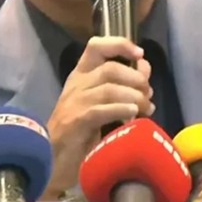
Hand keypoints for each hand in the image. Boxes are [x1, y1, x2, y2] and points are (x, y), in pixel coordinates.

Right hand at [40, 36, 152, 199]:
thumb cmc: (80, 128)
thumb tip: (144, 68)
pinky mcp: (76, 121)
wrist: (53, 157)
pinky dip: (121, 110)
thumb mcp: (101, 101)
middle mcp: (77, 83)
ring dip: (134, 97)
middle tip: (148, 94)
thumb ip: (122, 83)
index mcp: (81, 74)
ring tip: (146, 108)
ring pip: (109, 89)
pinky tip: (132, 115)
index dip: (120, 44)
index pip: (96, 46)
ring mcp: (75, 102)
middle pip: (110, 69)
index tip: (140, 54)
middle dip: (135, 79)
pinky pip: (101, 110)